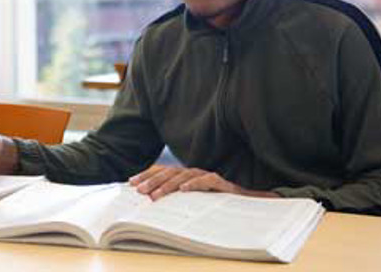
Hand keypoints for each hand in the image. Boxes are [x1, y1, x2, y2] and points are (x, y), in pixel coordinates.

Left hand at [129, 165, 277, 200]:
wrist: (250, 206)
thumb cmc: (219, 205)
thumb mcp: (194, 203)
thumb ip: (177, 201)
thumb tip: (151, 204)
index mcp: (187, 177)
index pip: (163, 173)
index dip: (147, 176)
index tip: (130, 183)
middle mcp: (196, 174)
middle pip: (170, 173)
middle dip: (152, 181)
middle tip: (138, 190)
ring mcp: (208, 177)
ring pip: (184, 176)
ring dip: (168, 185)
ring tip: (155, 195)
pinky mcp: (222, 184)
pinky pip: (207, 180)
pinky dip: (194, 184)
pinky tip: (183, 190)